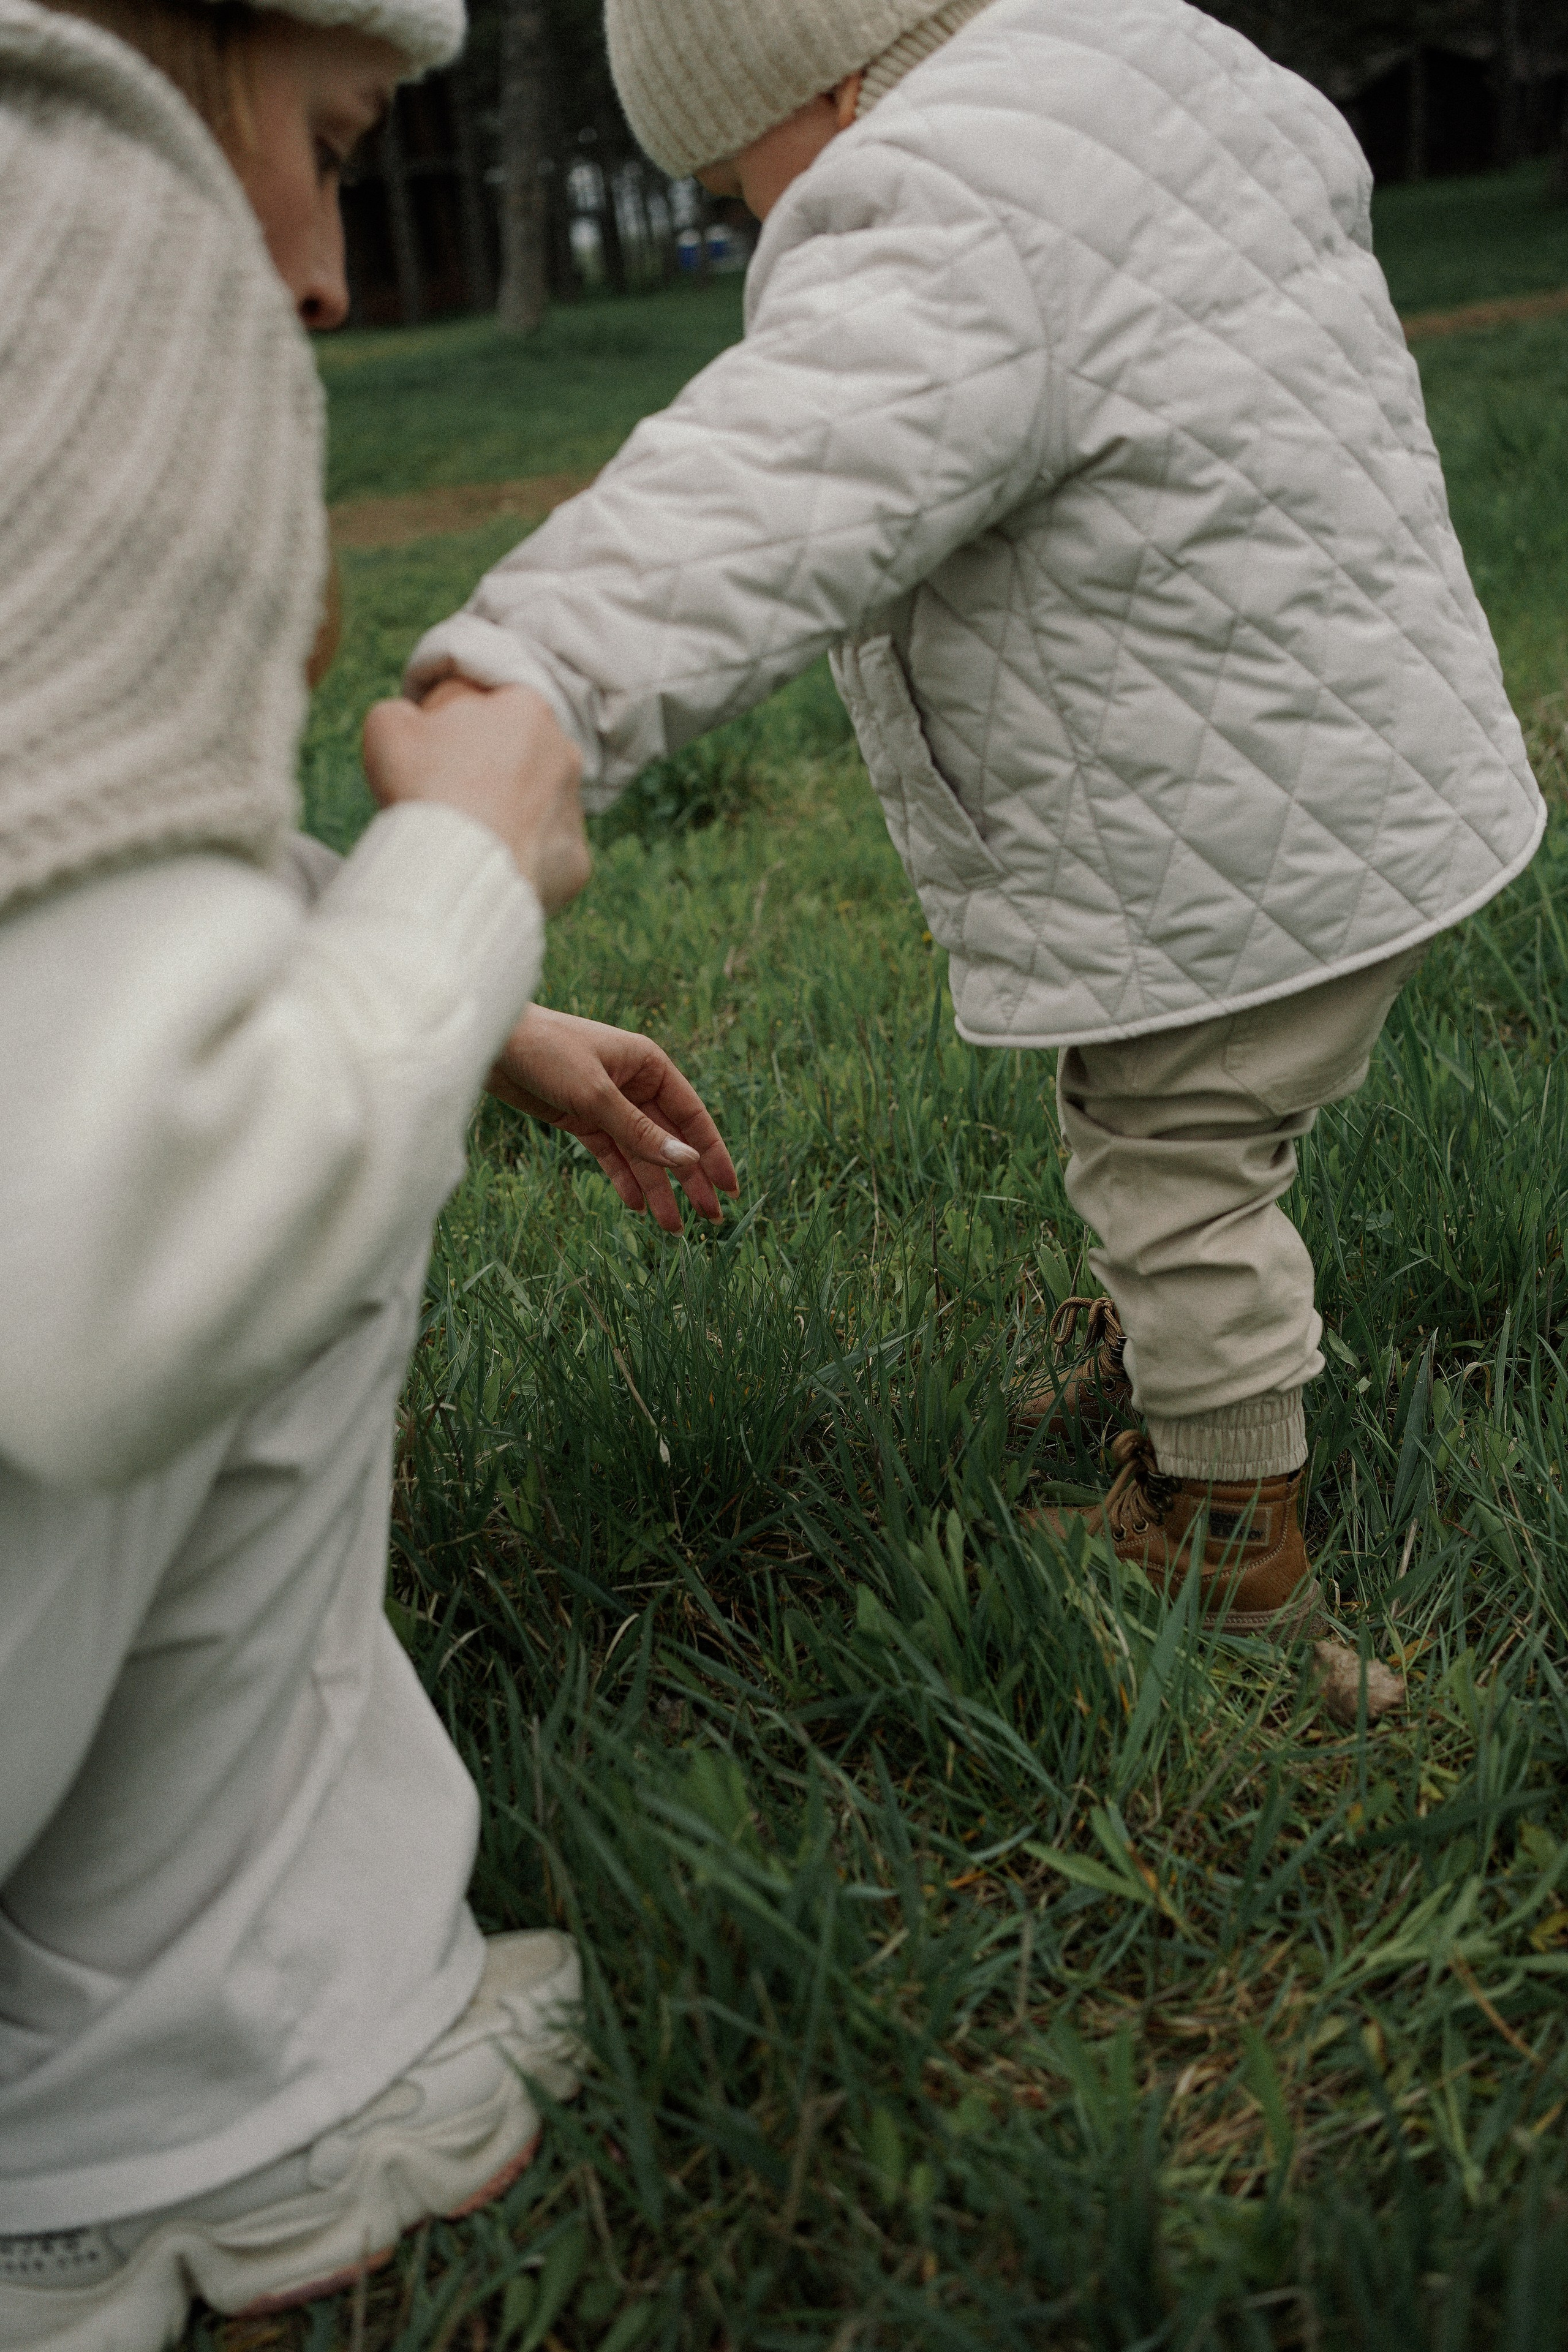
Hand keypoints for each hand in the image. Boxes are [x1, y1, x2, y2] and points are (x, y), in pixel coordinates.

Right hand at [361, 680, 590, 913]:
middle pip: (514, 754)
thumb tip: (414, 721)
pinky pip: (543, 852)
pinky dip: (518, 855)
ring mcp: (573, 808)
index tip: (426, 754)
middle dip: (484, 767)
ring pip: (533, 803)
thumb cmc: (424, 788)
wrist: (456, 870)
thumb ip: (404, 711)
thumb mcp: (389, 726)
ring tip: (465, 833)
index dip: (447, 726)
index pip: (482, 705)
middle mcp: (563, 752)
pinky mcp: (575, 860)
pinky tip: (487, 863)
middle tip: (444, 795)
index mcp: (526, 707)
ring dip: (505, 811)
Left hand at [490, 1007, 739, 1233]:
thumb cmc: (546, 1052)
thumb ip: (639, 1132)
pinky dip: (623, 1178)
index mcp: (649, 1065)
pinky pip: (610, 1153)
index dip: (712, 1153)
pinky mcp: (581, 1117)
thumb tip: (686, 1161)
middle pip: (670, 1139)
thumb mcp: (596, 1095)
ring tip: (672, 1228)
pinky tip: (636, 1205)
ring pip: (641, 1152)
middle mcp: (634, 1084)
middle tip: (710, 1218)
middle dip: (689, 1180)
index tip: (729, 1187)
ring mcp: (608, 1103)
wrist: (490, 1043)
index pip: (692, 1116)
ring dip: (656, 1188)